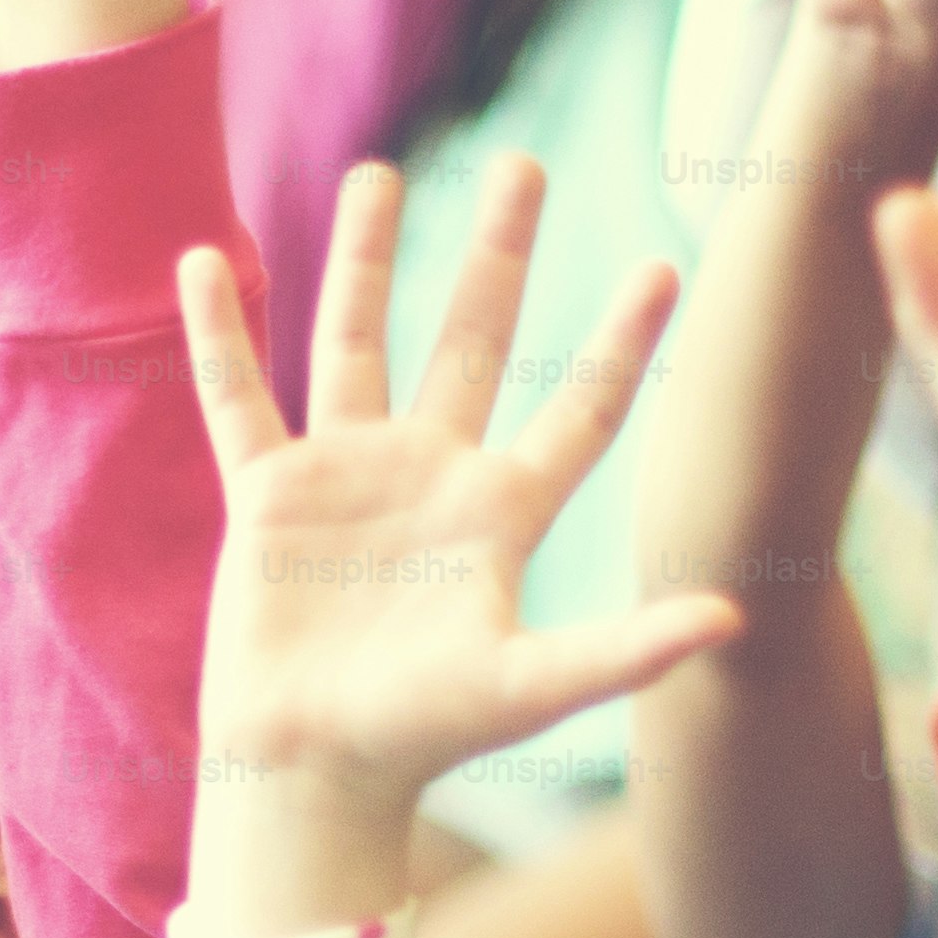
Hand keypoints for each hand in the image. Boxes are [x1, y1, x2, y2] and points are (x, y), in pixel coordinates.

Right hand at [181, 156, 724, 814]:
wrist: (307, 772)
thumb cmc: (421, 738)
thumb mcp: (531, 687)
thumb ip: (624, 649)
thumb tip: (732, 617)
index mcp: (500, 514)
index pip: (580, 412)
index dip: (622, 345)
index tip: (664, 266)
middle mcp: (429, 476)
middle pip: (473, 340)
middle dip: (497, 253)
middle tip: (523, 164)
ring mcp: (345, 476)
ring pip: (356, 341)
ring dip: (368, 259)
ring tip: (382, 173)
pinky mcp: (267, 495)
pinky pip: (237, 397)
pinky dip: (219, 334)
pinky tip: (205, 260)